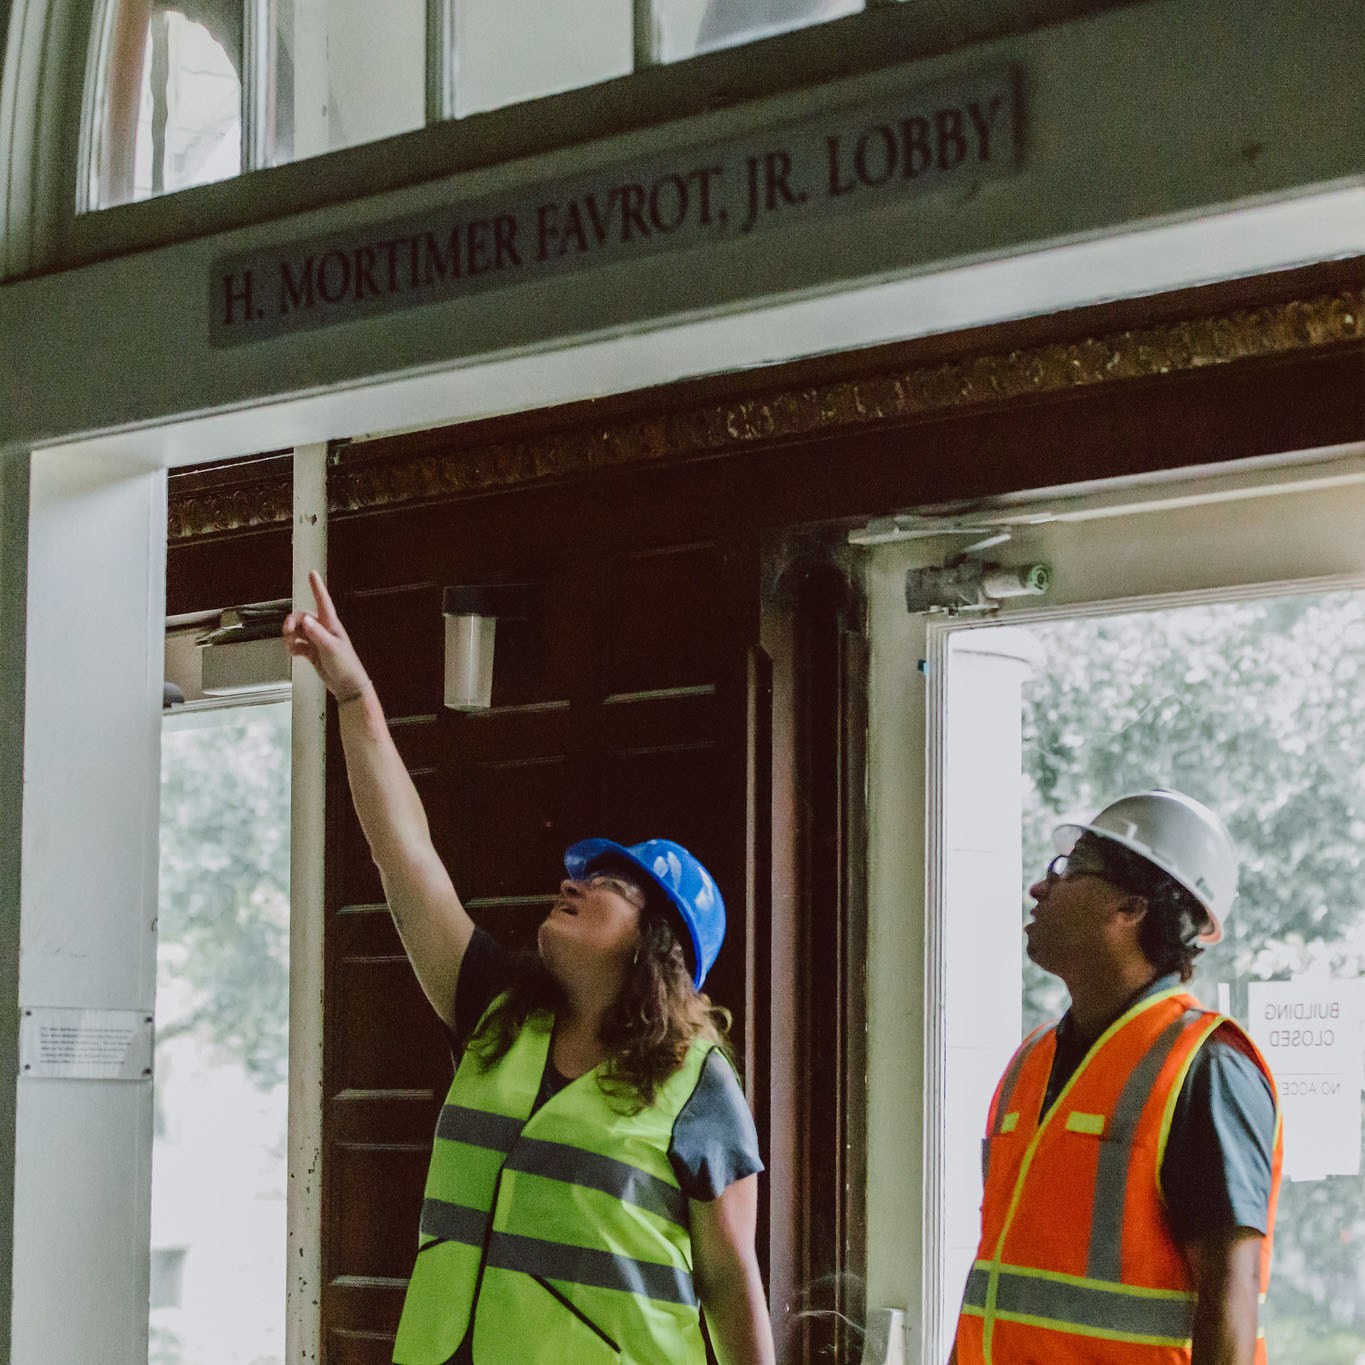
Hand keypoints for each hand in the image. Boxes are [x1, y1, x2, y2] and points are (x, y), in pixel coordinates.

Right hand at [283, 571, 371, 701]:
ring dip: (290, 636)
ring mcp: (317, 641)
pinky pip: (298, 644)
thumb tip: (305, 620)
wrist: (347, 686)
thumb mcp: (331, 648)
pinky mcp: (312, 652)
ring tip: (290, 645)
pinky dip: (293, 647)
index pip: (323, 601)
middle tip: (287, 631)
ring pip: (298, 631)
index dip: (317, 587)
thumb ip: (317, 634)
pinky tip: (293, 653)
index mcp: (331, 624)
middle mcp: (323, 629)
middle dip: (292, 622)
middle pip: (303, 617)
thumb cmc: (345, 665)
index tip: (312, 573)